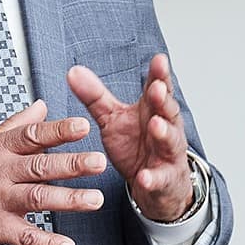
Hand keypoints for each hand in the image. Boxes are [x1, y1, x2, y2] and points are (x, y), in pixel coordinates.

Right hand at [0, 102, 107, 244]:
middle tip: (99, 162)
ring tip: (95, 200)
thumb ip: (15, 126)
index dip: (59, 131)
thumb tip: (42, 106)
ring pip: (37, 199)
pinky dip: (46, 243)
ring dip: (69, 201)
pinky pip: (24, 236)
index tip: (83, 126)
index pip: (32, 135)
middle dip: (72, 164)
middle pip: (40, 166)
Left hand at [66, 53, 193, 223]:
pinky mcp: (164, 179)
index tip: (158, 60)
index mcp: (151, 110)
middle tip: (156, 88)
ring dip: (164, 132)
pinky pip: (159, 178)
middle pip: (167, 110)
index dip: (159, 74)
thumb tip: (74, 71)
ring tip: (156, 125)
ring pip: (170, 140)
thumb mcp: (112, 119)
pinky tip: (144, 177)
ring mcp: (167, 154)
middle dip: (163, 99)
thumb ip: (95, 96)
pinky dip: (152, 178)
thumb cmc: (135, 146)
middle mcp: (165, 128)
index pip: (158, 88)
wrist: (151, 184)